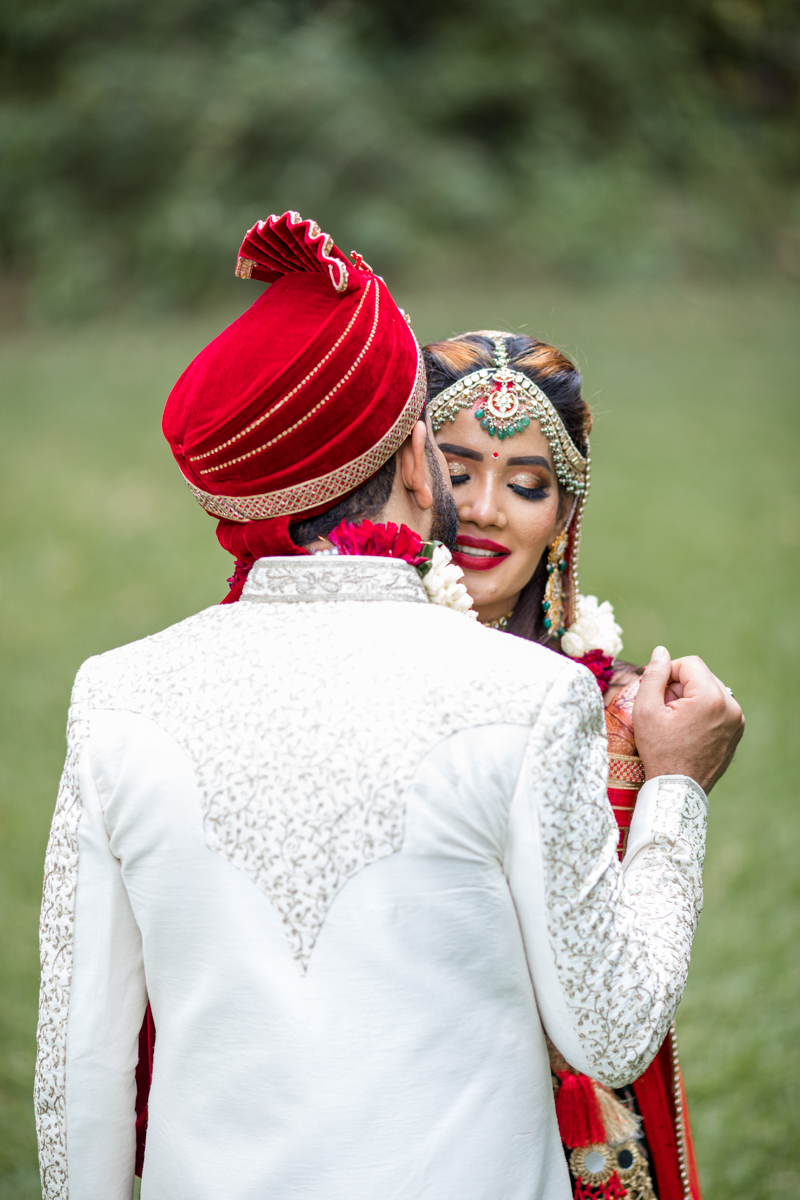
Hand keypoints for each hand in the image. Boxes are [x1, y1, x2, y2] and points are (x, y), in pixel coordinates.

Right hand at [632, 646, 744, 793]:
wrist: (678, 789)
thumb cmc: (659, 751)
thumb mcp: (646, 710)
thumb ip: (653, 675)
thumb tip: (660, 651)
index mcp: (711, 697)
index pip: (689, 663)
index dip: (667, 673)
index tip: (656, 693)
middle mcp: (730, 705)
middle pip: (701, 676)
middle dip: (679, 686)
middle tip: (664, 710)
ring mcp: (736, 720)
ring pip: (710, 691)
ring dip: (691, 698)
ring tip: (675, 722)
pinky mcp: (736, 731)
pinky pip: (718, 707)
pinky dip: (702, 711)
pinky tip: (687, 730)